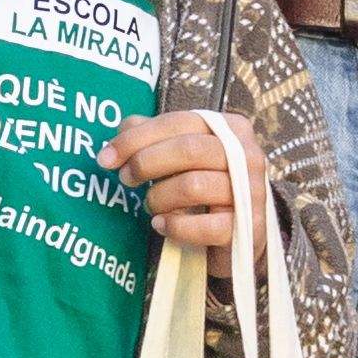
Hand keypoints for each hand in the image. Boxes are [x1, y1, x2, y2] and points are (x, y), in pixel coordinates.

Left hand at [100, 113, 253, 255]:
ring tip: (150, 205)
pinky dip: (175, 226)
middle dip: (146, 163)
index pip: (178, 122)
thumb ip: (155, 137)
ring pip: (193, 186)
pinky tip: (162, 225)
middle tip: (125, 179)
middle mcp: (247, 155)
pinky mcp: (247, 227)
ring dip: (159, 197)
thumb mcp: (182, 157)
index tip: (106, 157)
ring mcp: (250, 192)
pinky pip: (204, 226)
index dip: (137, 138)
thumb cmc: (206, 188)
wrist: (238, 235)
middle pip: (188, 149)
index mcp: (230, 127)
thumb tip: (124, 127)